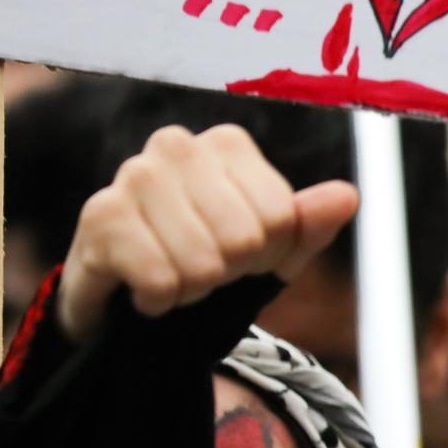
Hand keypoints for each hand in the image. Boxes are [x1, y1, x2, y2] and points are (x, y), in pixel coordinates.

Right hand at [58, 124, 359, 340]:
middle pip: (246, 239)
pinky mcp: (100, 216)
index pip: (285, 218)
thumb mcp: (271, 254)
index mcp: (227, 145)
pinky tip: (146, 289)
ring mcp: (133, 175)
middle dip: (231, 273)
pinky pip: (162, 281)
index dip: (271, 254)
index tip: (243, 255)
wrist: (128, 301)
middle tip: (206, 270)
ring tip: (175, 277)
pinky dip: (161, 302)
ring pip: (203, 263)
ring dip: (194, 290)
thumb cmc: (207, 264)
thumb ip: (309, 226)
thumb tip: (347, 196)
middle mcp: (178, 146)